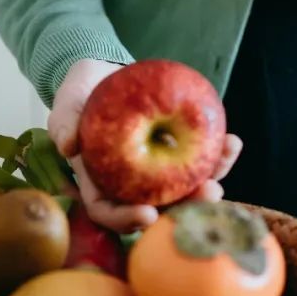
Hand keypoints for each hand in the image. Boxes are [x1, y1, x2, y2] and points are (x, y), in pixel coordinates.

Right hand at [49, 59, 242, 232]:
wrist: (105, 74)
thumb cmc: (81, 95)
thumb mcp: (66, 104)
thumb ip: (64, 123)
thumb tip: (67, 146)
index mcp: (101, 184)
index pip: (111, 212)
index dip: (128, 220)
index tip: (148, 214)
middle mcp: (132, 186)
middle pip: (159, 208)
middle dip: (186, 208)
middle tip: (208, 195)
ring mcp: (159, 172)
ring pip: (186, 189)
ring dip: (210, 184)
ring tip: (224, 168)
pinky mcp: (180, 152)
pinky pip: (201, 160)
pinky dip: (218, 155)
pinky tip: (232, 142)